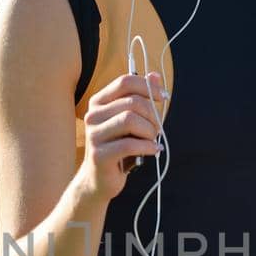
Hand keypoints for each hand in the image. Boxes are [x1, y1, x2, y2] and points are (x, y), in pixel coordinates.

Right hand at [80, 72, 165, 200]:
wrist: (99, 179)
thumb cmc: (118, 147)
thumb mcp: (132, 120)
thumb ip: (143, 98)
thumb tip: (155, 76)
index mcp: (99, 102)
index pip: (125, 82)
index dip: (148, 86)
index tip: (163, 97)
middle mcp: (92, 116)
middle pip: (132, 102)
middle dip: (152, 115)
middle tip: (157, 129)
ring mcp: (94, 135)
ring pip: (130, 120)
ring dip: (150, 131)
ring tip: (153, 140)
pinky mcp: (99, 155)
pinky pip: (129, 145)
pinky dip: (147, 146)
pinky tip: (153, 150)